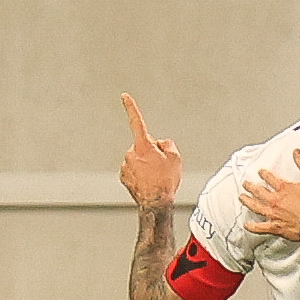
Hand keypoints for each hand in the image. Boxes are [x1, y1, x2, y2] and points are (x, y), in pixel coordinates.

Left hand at [119, 93, 180, 208]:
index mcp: (143, 146)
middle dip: (151, 152)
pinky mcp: (123, 176)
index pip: (137, 122)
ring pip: (138, 159)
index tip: (124, 96)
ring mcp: (125, 165)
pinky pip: (133, 170)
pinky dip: (140, 174)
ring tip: (155, 177)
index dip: (131, 108)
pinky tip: (148, 182)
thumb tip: (160, 144)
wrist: (155, 203)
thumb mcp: (176, 158)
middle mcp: (130, 153)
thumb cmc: (166, 180)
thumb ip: (168, 144)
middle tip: (161, 166)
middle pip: (143, 145)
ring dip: (146, 164)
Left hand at [239, 149, 299, 241]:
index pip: (269, 178)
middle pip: (258, 191)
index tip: (261, 172)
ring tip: (242, 198)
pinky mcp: (276, 227)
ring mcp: (274, 214)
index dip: (264, 174)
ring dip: (247, 201)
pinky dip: (253, 227)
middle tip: (246, 184)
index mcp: (284, 189)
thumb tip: (296, 153)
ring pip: (255, 206)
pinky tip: (247, 225)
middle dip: (251, 186)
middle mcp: (275, 201)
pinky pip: (260, 228)